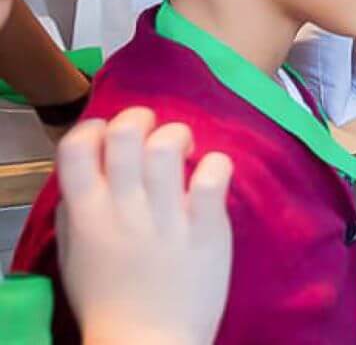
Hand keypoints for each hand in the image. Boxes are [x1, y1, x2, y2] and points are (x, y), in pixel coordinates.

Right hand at [56, 108, 232, 344]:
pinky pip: (213, 176)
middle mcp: (124, 210)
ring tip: (187, 153)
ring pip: (167, 146)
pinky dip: (216, 164)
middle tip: (155, 135)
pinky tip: (212, 176)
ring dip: (179, 136)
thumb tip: (89, 170)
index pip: (75, 146)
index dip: (93, 127)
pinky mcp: (207, 228)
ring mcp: (167, 219)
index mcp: (86, 215)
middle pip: (125, 133)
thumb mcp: (74, 256)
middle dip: (141, 118)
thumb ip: (77, 211)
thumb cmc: (109, 301)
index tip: (110, 137)